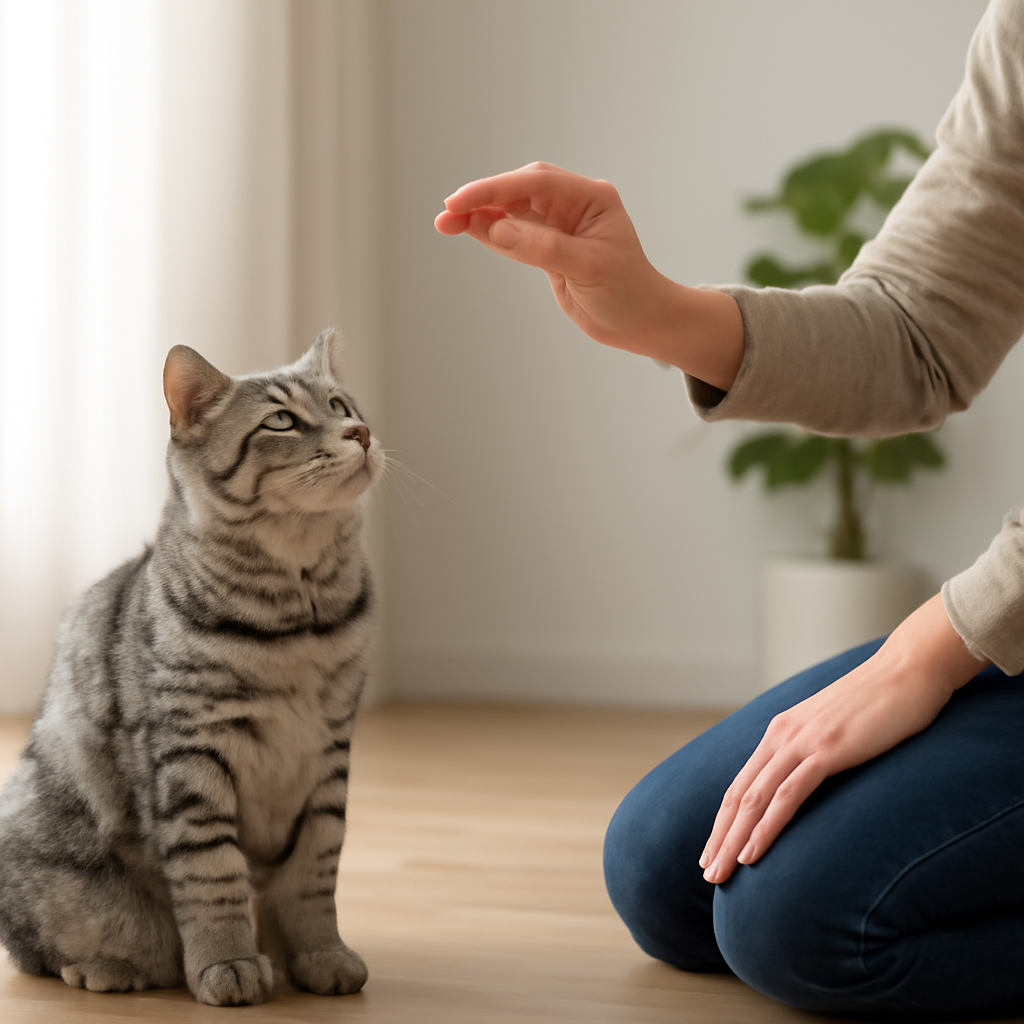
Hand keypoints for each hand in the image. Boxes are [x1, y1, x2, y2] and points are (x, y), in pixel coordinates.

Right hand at [436, 162, 743, 389]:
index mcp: (591, 198)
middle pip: (518, 190)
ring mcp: (559, 225)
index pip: (536, 183)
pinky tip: (464, 229)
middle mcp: (573, 205)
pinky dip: (488, 233)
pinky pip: (512, 235)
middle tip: (448, 213)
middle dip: (482, 199)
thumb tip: (498, 229)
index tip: (462, 201)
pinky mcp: (547, 247)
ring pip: (511, 212)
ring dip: (479, 216)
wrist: (640, 323)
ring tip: (445, 223)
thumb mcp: (588, 268)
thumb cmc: (628, 293)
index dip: (495, 189)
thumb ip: (543, 248)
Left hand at [699, 594, 987, 884]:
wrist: (907, 670)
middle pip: (739, 796)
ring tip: (721, 874)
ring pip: (755, 799)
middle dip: (720, 838)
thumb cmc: (879, 704)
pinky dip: (767, 827)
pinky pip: (787, 796)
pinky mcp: (827, 751)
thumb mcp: (836, 729)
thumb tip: (807, 779)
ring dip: (735, 840)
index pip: (741, 785)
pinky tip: (754, 852)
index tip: (712, 851)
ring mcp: (802, 742)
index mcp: (780, 731)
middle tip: (707, 874)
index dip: (724, 821)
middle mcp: (781, 736)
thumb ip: (816, 751)